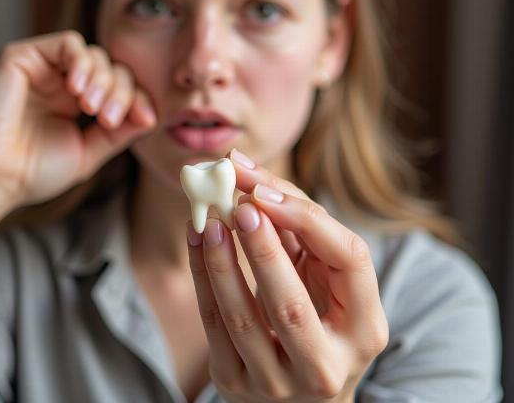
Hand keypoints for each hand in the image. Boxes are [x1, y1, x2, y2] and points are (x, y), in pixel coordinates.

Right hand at [0, 30, 155, 217]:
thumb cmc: (34, 171)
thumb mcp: (91, 151)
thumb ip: (121, 132)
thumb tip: (152, 114)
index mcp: (77, 103)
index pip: (120, 87)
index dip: (137, 99)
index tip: (144, 120)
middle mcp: (62, 82)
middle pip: (112, 69)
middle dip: (120, 93)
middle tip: (109, 119)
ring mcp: (43, 68)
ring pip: (94, 55)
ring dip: (102, 79)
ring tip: (91, 108)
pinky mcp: (23, 57)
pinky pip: (67, 43)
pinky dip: (81, 62)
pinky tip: (76, 89)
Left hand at [186, 150, 387, 401]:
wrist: (299, 391)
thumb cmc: (318, 313)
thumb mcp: (326, 276)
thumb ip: (301, 231)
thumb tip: (253, 181)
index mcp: (365, 330)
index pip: (351, 263)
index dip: (308, 222)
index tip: (265, 193)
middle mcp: (326, 366)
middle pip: (291, 305)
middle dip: (262, 250)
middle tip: (240, 205)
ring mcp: (278, 384)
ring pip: (241, 318)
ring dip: (220, 262)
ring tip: (209, 219)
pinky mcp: (236, 384)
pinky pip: (212, 326)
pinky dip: (201, 276)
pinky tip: (196, 239)